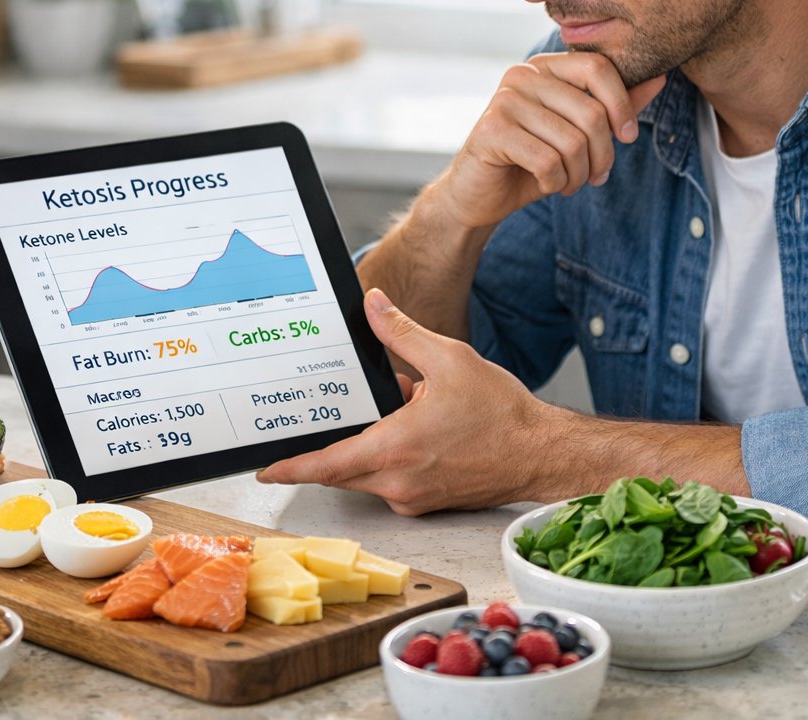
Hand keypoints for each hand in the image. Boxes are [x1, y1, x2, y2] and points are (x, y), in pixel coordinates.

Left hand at [257, 288, 560, 513]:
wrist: (541, 453)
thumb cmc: (502, 413)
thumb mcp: (448, 359)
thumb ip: (401, 332)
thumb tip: (372, 304)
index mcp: (394, 449)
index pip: (326, 465)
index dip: (291, 467)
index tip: (265, 468)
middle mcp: (398, 483)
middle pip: (341, 471)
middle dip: (327, 449)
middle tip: (317, 426)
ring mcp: (413, 498)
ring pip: (367, 476)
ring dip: (365, 447)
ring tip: (395, 412)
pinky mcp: (427, 503)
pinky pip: (391, 482)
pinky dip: (388, 458)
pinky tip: (414, 429)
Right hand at [434, 52, 665, 229]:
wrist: (477, 194)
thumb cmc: (531, 161)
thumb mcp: (579, 132)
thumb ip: (615, 105)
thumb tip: (660, 77)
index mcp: (545, 66)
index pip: (599, 68)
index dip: (622, 106)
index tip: (627, 137)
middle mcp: (521, 75)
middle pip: (591, 112)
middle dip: (603, 155)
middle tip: (596, 176)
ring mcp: (504, 101)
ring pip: (572, 142)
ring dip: (579, 175)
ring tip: (570, 183)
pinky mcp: (491, 131)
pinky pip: (547, 161)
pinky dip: (556, 183)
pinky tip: (547, 185)